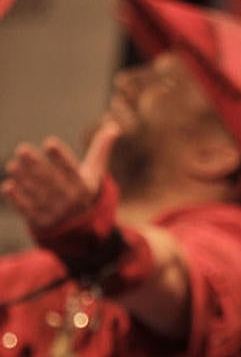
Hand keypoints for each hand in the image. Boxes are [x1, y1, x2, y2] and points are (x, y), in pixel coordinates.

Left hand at [2, 119, 119, 231]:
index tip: (50, 143)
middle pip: (51, 181)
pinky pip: (27, 210)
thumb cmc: (84, 191)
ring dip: (24, 179)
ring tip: (13, 165)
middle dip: (36, 166)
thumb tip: (114, 126)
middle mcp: (70, 201)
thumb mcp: (94, 173)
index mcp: (84, 187)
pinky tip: (9, 186)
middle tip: (23, 149)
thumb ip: (100, 150)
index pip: (71, 170)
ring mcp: (55, 213)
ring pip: (37, 193)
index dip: (60, 157)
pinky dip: (17, 199)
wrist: (81, 229)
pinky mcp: (41, 222)